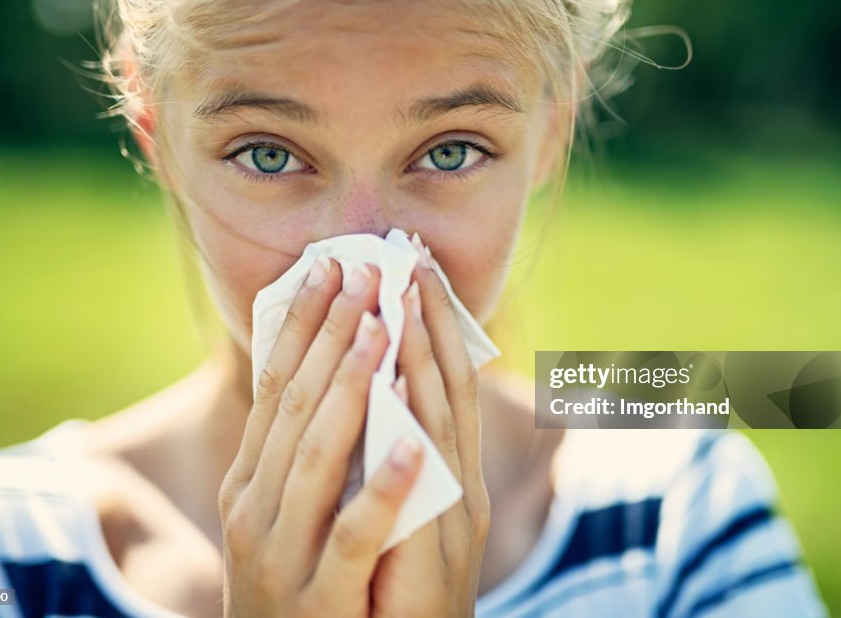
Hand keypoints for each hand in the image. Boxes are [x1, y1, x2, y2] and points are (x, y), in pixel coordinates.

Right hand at [217, 259, 425, 617]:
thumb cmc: (299, 586)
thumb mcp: (284, 515)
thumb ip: (300, 451)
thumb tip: (331, 370)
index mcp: (250, 483)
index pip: (276, 388)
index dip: (303, 325)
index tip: (330, 267)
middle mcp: (255, 510)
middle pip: (296, 407)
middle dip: (332, 335)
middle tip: (363, 272)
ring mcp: (283, 556)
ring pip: (318, 458)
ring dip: (351, 388)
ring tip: (381, 330)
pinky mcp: (320, 600)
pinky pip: (355, 537)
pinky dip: (382, 489)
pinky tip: (413, 447)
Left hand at [370, 249, 491, 617]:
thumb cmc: (404, 589)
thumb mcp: (408, 510)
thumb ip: (400, 454)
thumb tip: (380, 388)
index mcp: (453, 471)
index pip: (447, 382)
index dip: (433, 323)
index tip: (416, 266)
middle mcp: (460, 488)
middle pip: (448, 388)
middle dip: (428, 319)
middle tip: (410, 255)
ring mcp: (453, 524)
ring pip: (440, 425)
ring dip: (424, 358)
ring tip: (404, 297)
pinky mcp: (434, 566)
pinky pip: (417, 496)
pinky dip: (414, 449)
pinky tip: (404, 397)